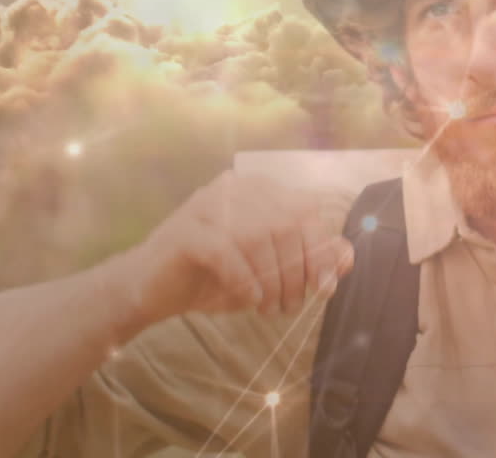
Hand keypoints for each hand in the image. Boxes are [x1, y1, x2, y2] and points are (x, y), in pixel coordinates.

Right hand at [117, 169, 353, 325]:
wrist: (148, 291)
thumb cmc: (213, 279)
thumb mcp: (268, 271)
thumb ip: (308, 259)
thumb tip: (347, 257)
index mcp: (257, 189)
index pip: (305, 211)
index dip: (321, 251)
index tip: (325, 288)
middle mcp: (233, 188)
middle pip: (286, 223)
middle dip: (297, 271)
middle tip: (292, 306)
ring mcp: (206, 205)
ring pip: (259, 236)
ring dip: (273, 279)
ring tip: (270, 308)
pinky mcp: (185, 230)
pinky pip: (227, 251)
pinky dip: (245, 280)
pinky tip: (249, 300)